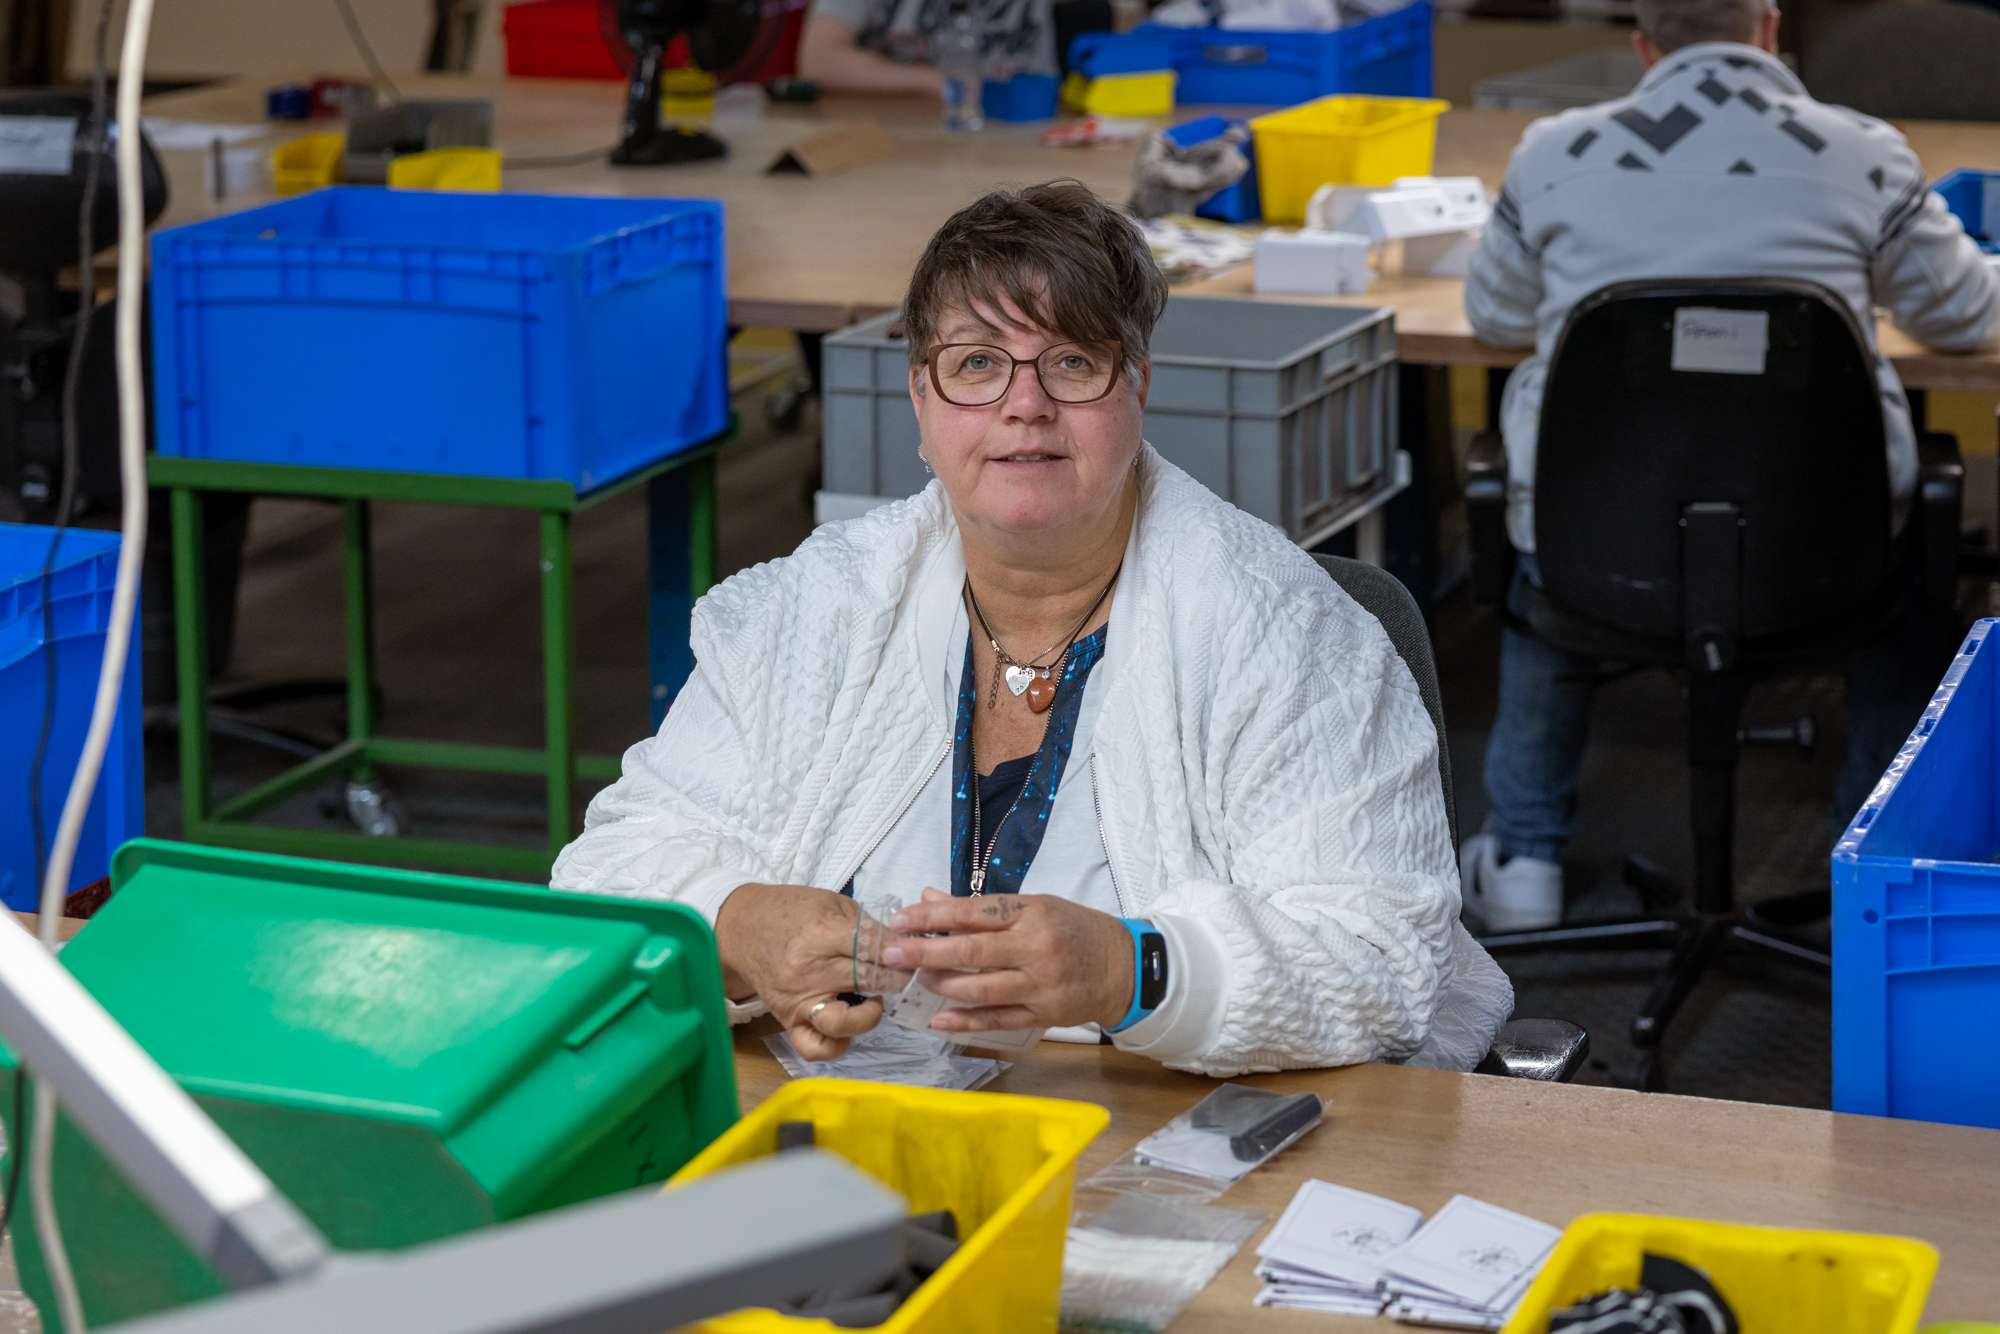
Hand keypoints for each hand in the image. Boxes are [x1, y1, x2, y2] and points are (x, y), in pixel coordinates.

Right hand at [714, 884, 910, 1060]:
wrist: (741, 928)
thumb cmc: (791, 911)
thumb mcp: (832, 904)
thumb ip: (868, 926)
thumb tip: (906, 946)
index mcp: (822, 933)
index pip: (876, 949)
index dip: (904, 953)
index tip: (917, 954)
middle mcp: (809, 971)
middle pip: (869, 981)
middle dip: (898, 979)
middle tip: (906, 976)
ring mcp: (798, 1000)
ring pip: (844, 1023)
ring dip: (870, 1015)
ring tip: (873, 1001)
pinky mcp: (788, 1020)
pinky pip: (815, 1048)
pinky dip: (837, 1045)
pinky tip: (848, 1027)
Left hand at [880, 891, 1134, 1033]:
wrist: (1123, 967)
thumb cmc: (1074, 929)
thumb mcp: (1034, 906)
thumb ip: (982, 908)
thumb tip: (929, 898)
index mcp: (1032, 913)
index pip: (973, 913)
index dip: (933, 916)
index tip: (901, 919)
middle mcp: (1035, 948)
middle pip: (970, 951)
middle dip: (924, 952)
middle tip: (890, 953)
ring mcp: (1040, 985)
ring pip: (979, 988)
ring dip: (941, 984)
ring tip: (916, 978)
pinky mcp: (1043, 1015)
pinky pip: (997, 1020)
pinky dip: (965, 1021)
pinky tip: (938, 1019)